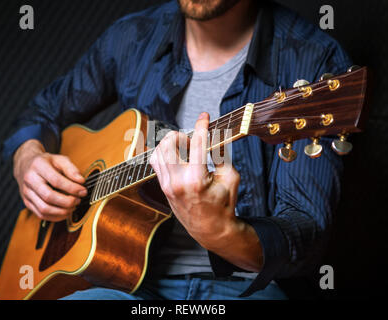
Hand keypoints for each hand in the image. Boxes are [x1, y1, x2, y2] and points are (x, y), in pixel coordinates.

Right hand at [13, 139, 86, 221]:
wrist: (26, 165)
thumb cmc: (47, 163)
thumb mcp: (60, 159)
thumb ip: (71, 169)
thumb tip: (81, 181)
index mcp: (38, 165)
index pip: (56, 180)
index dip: (72, 188)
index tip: (83, 191)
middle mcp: (29, 179)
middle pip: (48, 196)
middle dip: (67, 201)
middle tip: (78, 200)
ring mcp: (26, 192)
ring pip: (44, 209)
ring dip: (62, 211)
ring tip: (73, 207)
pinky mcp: (27, 202)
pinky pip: (41, 215)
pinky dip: (55, 217)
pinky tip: (65, 212)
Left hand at [149, 113, 239, 249]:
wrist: (210, 229)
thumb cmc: (224, 204)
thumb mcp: (231, 177)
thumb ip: (221, 154)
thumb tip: (215, 134)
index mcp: (196, 179)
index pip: (197, 143)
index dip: (201, 125)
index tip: (204, 116)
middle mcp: (177, 181)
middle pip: (169, 143)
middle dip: (181, 135)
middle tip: (193, 142)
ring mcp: (167, 185)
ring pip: (158, 151)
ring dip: (171, 143)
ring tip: (186, 150)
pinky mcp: (163, 187)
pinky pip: (156, 162)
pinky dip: (164, 153)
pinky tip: (177, 156)